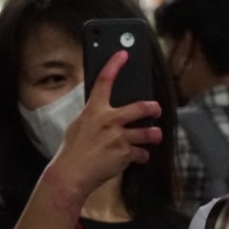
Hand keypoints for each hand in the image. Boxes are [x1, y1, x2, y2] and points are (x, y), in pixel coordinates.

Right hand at [48, 50, 161, 202]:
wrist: (71, 174)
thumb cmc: (72, 151)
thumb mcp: (78, 126)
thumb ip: (93, 116)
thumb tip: (102, 112)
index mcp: (94, 111)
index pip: (104, 81)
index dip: (114, 65)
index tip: (123, 54)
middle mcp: (110, 121)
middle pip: (141, 107)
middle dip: (153, 108)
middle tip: (157, 109)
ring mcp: (119, 138)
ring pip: (148, 133)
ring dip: (154, 135)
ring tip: (155, 136)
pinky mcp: (125, 154)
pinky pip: (141, 153)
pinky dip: (141, 156)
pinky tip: (138, 157)